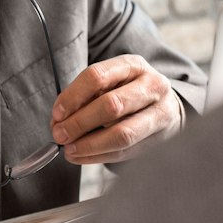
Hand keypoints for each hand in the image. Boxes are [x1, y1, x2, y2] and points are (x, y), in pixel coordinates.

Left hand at [49, 55, 184, 164]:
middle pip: (111, 105)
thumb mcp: (109, 83)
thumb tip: (58, 121)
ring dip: (89, 145)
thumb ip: (84, 97)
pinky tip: (82, 156)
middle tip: (59, 134)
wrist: (166, 106)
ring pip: (122, 133)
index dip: (73, 96)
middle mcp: (152, 86)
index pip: (98, 76)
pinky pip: (125, 152)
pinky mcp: (161, 139)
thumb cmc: (128, 93)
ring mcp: (160, 113)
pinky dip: (98, 156)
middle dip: (79, 123)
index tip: (57, 114)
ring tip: (70, 149)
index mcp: (133, 65)